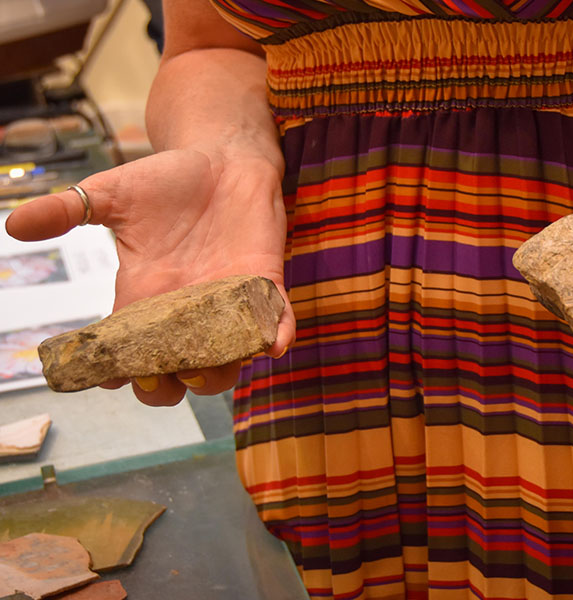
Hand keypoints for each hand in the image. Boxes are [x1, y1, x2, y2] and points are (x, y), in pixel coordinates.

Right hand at [5, 149, 294, 405]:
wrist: (224, 156)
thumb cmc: (169, 178)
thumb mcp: (113, 193)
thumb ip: (68, 210)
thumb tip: (14, 224)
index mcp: (147, 297)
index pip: (129, 351)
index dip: (118, 372)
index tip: (107, 377)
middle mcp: (189, 310)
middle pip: (178, 371)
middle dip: (167, 387)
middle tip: (158, 379)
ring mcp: (230, 301)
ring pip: (227, 359)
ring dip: (218, 374)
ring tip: (202, 370)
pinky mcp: (265, 283)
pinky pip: (275, 320)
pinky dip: (277, 335)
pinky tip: (273, 344)